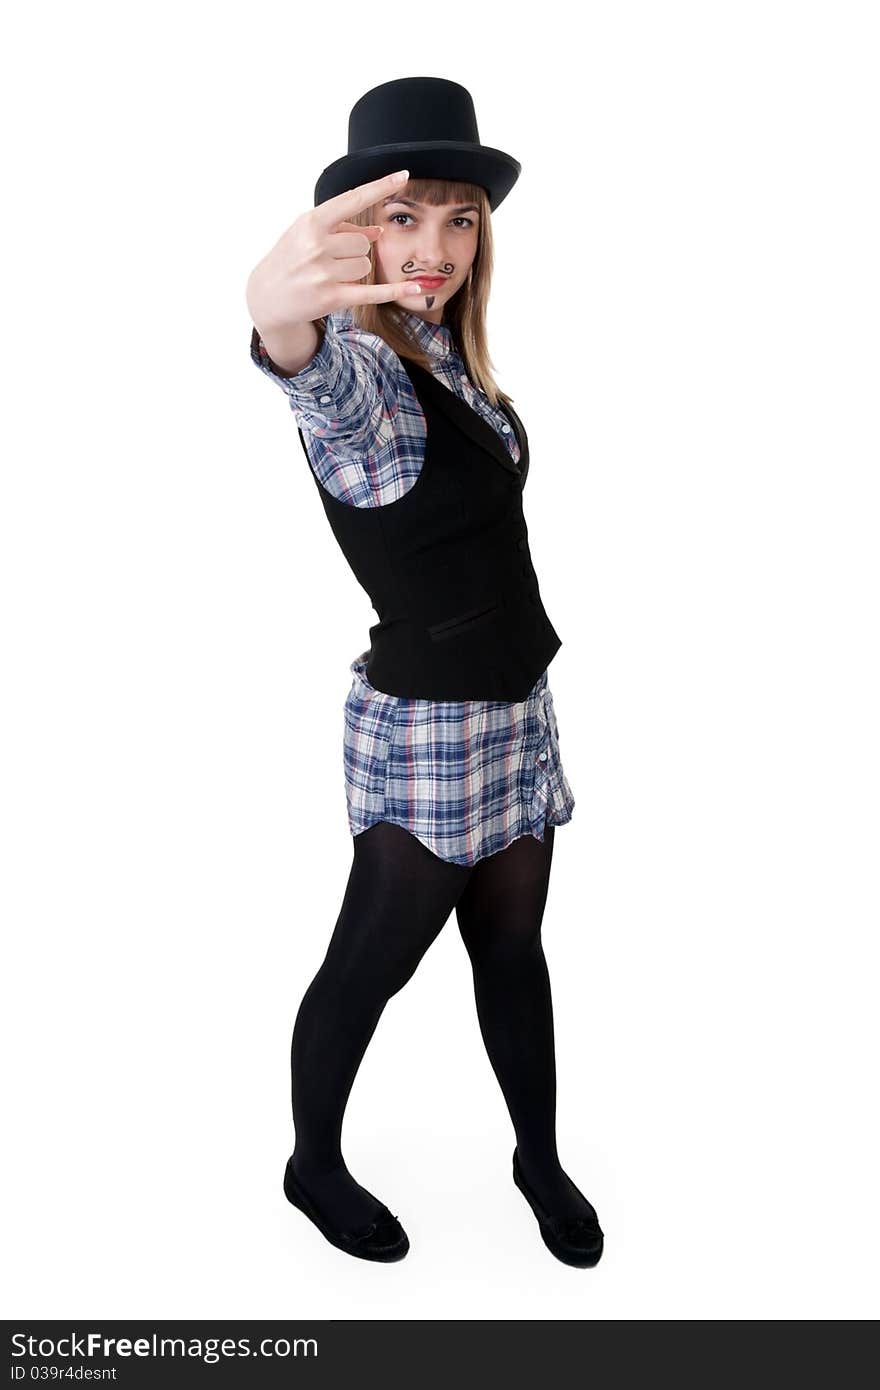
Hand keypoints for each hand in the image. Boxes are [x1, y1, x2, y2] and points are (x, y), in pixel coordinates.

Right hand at [245, 168, 425, 335]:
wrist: (266, 296)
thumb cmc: (291, 258)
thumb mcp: (308, 234)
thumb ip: (342, 229)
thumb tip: (378, 231)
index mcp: (311, 222)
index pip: (352, 199)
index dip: (379, 187)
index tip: (403, 175)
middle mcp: (317, 245)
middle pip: (364, 242)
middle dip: (355, 250)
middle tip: (332, 259)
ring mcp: (323, 273)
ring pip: (365, 265)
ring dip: (355, 270)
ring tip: (331, 275)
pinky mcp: (331, 297)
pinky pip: (372, 292)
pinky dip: (395, 290)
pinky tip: (416, 287)